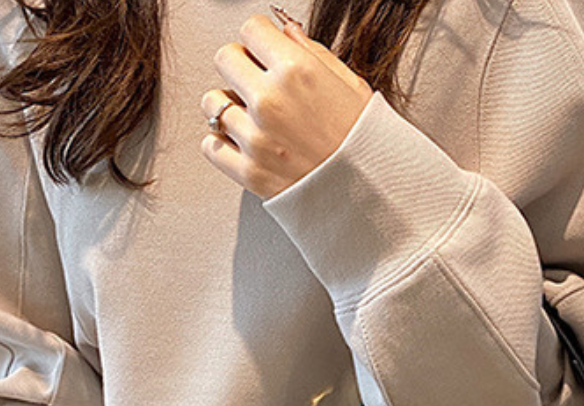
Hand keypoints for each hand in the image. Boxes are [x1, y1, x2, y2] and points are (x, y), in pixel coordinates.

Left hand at [200, 10, 374, 199]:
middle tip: (259, 83)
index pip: (250, 29)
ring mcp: (256, 138)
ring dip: (229, 105)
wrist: (373, 198)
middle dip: (241, 66)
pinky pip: (211, 145)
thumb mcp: (352, 87)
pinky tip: (245, 143)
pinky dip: (222, 143)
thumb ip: (313, 54)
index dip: (260, 39)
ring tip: (253, 118)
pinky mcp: (249, 172)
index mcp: (297, 71)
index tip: (267, 52)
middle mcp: (271, 101)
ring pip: (213, 102)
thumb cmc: (366, 144)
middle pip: (224, 58)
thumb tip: (285, 33)